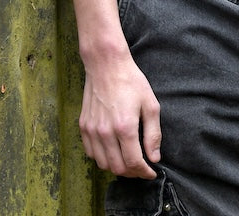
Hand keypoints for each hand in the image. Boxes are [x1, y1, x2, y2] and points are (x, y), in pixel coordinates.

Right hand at [79, 50, 161, 177]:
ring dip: (117, 167)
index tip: (151, 172)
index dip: (144, 172)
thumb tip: (154, 157)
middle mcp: (106, 132)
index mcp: (125, 127)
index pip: (134, 163)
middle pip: (118, 168)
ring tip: (128, 161)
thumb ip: (153, 134)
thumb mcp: (150, 104)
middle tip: (141, 168)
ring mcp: (92, 130)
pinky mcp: (83, 126)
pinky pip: (91, 153)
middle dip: (132, 173)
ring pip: (103, 164)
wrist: (106, 64)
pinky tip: (112, 151)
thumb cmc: (130, 81)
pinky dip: (102, 158)